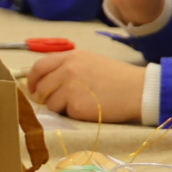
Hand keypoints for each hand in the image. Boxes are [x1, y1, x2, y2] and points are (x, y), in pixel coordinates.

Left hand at [26, 50, 146, 124]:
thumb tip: (48, 81)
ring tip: (81, 104)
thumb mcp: (91, 61)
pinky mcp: (76, 106)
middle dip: (45, 98)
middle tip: (57, 103)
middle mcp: (68, 69)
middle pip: (41, 87)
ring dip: (60, 108)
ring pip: (50, 104)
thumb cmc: (118, 77)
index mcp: (71, 56)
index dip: (32, 80)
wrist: (138, 90)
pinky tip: (90, 109)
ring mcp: (71, 87)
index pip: (39, 66)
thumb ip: (68, 67)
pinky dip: (74, 115)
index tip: (32, 89)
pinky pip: (65, 114)